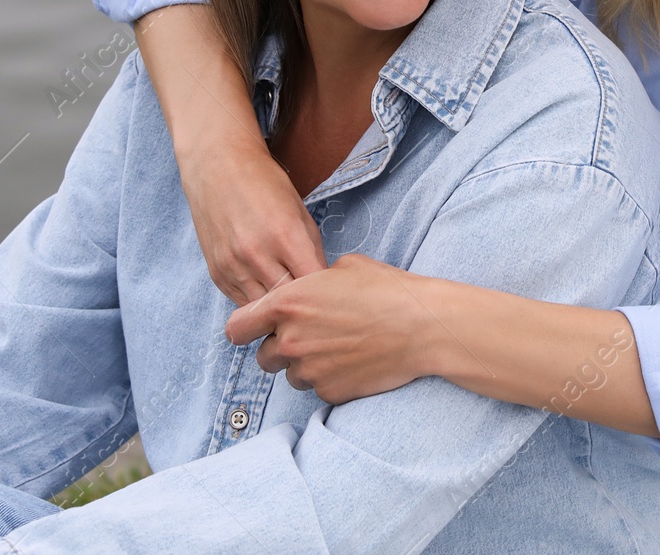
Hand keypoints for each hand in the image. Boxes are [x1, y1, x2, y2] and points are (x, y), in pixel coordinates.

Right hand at [179, 134, 325, 305]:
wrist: (218, 168)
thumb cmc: (264, 184)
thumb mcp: (300, 211)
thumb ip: (311, 249)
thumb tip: (321, 282)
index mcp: (285, 235)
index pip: (314, 283)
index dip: (326, 292)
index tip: (331, 293)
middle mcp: (256, 254)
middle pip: (288, 303)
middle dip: (303, 306)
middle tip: (312, 303)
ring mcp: (233, 266)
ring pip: (263, 310)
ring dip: (277, 310)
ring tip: (289, 303)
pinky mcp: (217, 273)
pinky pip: (242, 303)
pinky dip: (256, 302)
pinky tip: (266, 290)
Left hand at [224, 253, 433, 402]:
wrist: (422, 327)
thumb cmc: (386, 289)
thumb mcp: (344, 268)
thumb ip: (311, 282)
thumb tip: (307, 290)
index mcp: (287, 304)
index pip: (237, 328)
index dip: (245, 329)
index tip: (255, 330)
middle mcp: (290, 340)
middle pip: (263, 357)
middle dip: (281, 349)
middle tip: (310, 338)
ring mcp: (309, 370)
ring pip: (291, 376)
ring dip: (306, 366)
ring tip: (338, 349)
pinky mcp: (329, 392)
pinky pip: (318, 389)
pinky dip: (330, 379)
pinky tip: (354, 362)